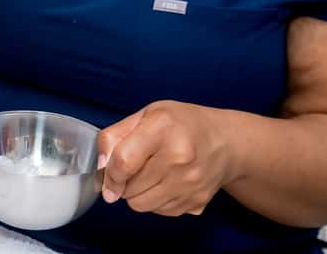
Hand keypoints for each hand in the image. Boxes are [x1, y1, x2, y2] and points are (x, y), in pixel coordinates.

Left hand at [97, 101, 234, 216]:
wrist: (225, 142)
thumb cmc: (182, 124)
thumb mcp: (146, 114)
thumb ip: (116, 136)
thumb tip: (101, 166)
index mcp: (164, 128)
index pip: (124, 161)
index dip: (110, 173)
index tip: (108, 176)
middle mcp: (180, 157)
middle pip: (131, 188)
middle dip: (124, 182)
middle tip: (136, 166)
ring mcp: (190, 183)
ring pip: (142, 205)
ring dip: (138, 193)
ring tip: (150, 174)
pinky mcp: (196, 202)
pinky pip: (159, 212)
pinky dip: (156, 200)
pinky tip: (166, 182)